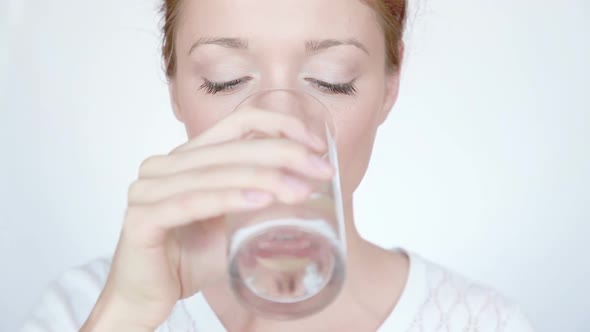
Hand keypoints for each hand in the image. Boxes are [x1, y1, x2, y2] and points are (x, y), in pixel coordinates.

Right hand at [82, 108, 332, 329]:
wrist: (146, 297)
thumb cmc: (187, 259)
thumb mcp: (231, 223)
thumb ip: (256, 200)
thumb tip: (307, 189)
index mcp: (186, 158)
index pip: (236, 122)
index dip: (279, 124)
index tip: (316, 144)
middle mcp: (164, 166)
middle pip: (232, 146)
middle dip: (283, 154)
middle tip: (321, 170)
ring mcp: (148, 190)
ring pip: (215, 173)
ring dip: (264, 178)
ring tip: (300, 190)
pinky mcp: (142, 219)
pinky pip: (192, 203)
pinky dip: (229, 199)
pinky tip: (262, 201)